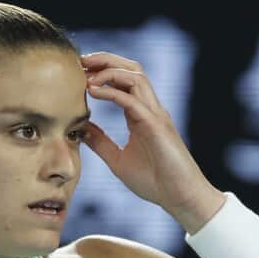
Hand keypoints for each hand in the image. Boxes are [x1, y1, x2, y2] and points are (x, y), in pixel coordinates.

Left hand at [80, 52, 221, 226]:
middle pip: (131, 68)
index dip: (101, 71)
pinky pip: (132, 99)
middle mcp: (150, 109)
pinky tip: (92, 91)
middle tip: (80, 61)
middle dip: (105, 59)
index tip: (78, 72)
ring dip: (108, 69)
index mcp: (141, 115)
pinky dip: (111, 91)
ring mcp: (155, 114)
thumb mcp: (118, 160)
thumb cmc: (155, 182)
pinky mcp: (156, 125)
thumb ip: (100, 142)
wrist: (180, 197)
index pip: (123, 80)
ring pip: (135, 75)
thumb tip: (80, 128)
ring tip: (85, 73)